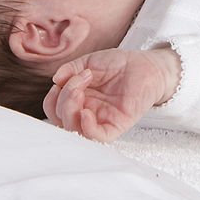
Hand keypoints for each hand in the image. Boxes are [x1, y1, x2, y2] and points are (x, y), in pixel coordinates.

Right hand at [43, 47, 180, 141]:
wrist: (146, 64)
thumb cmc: (119, 63)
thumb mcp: (90, 61)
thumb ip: (71, 69)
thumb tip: (55, 80)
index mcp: (78, 99)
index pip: (54, 109)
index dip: (53, 97)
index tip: (65, 78)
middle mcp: (86, 112)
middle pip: (60, 120)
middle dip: (63, 99)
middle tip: (79, 79)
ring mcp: (100, 120)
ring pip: (74, 130)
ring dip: (70, 110)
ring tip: (80, 90)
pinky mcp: (116, 126)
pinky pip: (97, 137)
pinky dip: (87, 129)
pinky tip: (86, 113)